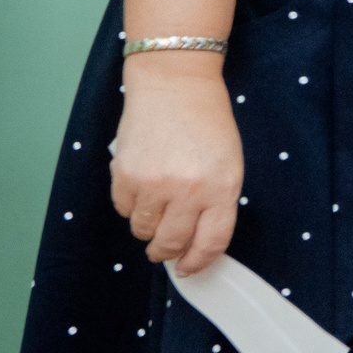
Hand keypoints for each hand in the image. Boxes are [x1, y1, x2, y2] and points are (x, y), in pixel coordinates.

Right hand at [111, 50, 243, 274]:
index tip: (189, 268)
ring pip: (143, 230)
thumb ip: (216, 201)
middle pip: (171, 243)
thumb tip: (196, 239)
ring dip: (148, 227)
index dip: (198, 262)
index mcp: (222, 187)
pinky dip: (131, 205)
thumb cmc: (208, 123)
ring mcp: (154, 184)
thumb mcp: (229, 162)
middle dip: (167, 252)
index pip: (211, 242)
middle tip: (164, 249)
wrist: (175, 85)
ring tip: (156, 206)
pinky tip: (142, 184)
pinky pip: (124, 210)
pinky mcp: (125, 176)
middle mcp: (188, 191)